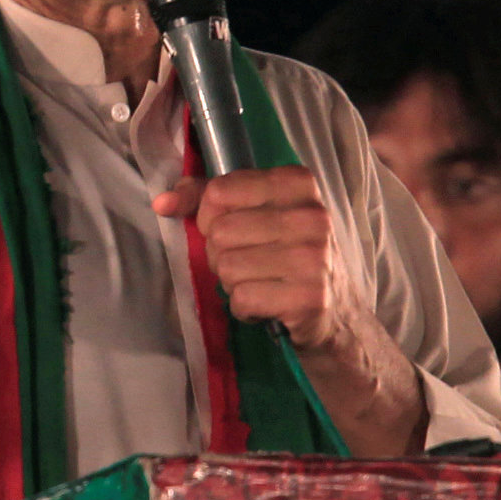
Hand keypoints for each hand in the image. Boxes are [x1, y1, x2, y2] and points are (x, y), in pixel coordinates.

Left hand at [152, 166, 354, 352]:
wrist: (339, 316)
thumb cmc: (288, 258)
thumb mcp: (258, 215)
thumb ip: (208, 200)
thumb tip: (161, 203)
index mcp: (298, 183)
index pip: (219, 191)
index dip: (211, 218)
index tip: (233, 233)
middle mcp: (311, 215)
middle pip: (220, 233)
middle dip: (221, 256)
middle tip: (250, 266)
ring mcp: (314, 257)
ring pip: (227, 267)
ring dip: (234, 284)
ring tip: (261, 284)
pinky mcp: (309, 297)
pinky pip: (242, 299)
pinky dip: (245, 309)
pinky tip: (268, 306)